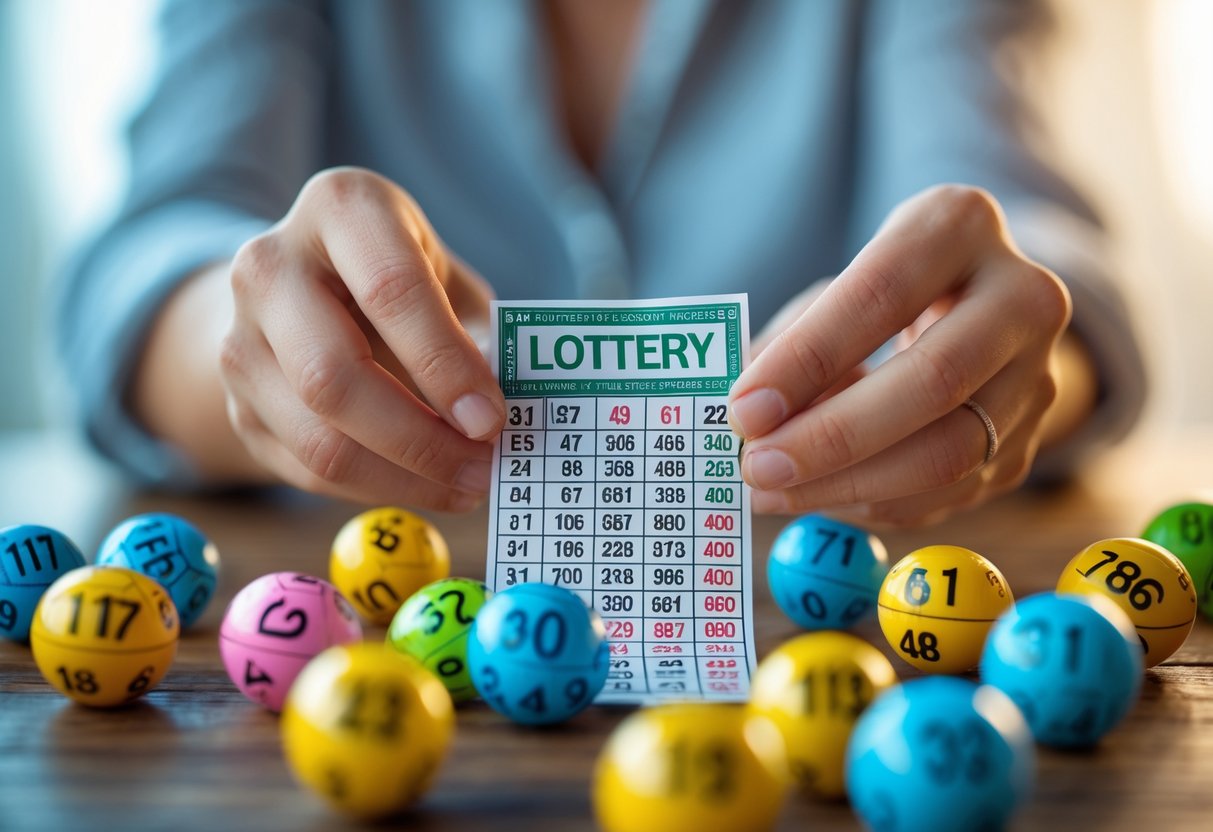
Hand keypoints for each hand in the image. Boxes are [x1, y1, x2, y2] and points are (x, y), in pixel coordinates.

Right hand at [219, 167, 504, 509]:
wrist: (302, 284)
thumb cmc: (400, 277)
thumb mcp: (447, 277)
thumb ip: (478, 334)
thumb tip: (507, 412)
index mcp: (339, 209)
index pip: (390, 291)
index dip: (445, 364)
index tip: (492, 419)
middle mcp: (271, 266)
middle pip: (335, 376)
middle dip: (421, 439)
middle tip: (484, 468)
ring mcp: (240, 339)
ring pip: (318, 438)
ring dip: (403, 478)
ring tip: (467, 485)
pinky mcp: (237, 404)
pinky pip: (307, 469)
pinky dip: (377, 489)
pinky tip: (426, 485)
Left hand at [729, 185, 1072, 526]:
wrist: (974, 314)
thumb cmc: (878, 297)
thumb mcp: (833, 293)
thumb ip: (790, 346)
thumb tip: (744, 419)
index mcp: (960, 226)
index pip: (881, 295)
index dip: (807, 359)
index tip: (743, 409)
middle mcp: (1022, 297)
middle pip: (934, 381)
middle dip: (832, 437)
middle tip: (756, 466)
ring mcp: (1040, 374)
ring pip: (950, 453)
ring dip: (848, 486)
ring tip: (772, 490)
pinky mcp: (1030, 439)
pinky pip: (950, 492)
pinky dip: (874, 503)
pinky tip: (817, 496)